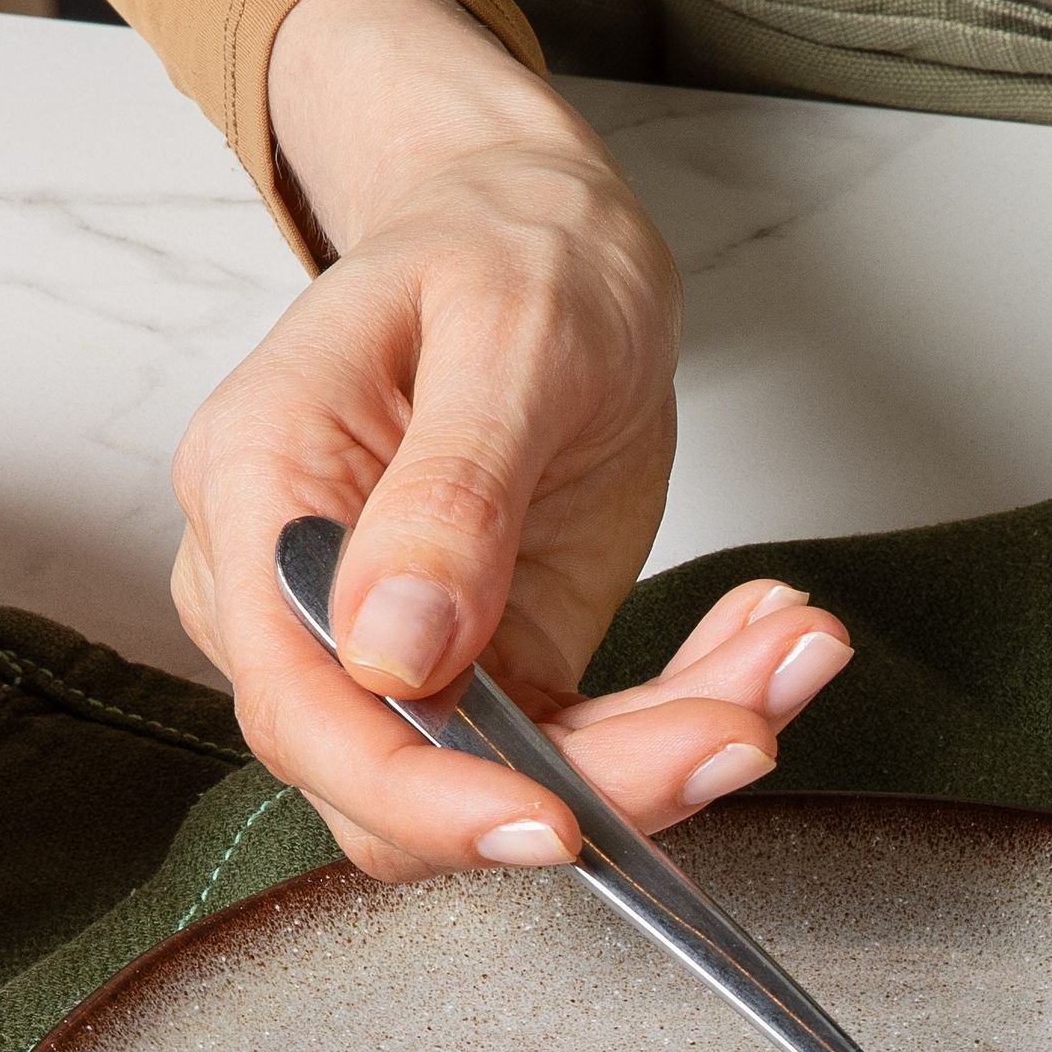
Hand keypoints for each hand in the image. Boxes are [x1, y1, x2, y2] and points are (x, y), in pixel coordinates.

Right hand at [169, 0, 851, 878]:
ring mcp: (395, 647)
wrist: (542, 233)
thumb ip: (451, 490)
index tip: (554, 818)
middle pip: (406, 781)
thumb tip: (390, 647)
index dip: (421, 794)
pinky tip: (762, 641)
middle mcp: (304, 599)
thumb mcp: (506, 330)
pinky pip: (578, 750)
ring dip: (669, 747)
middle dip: (592, 778)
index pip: (303, 710)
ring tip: (789, 648)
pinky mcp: (491, 668)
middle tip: (744, 719)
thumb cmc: (503, 246)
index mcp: (262, 495)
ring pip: (511, 784)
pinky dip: (687, 713)